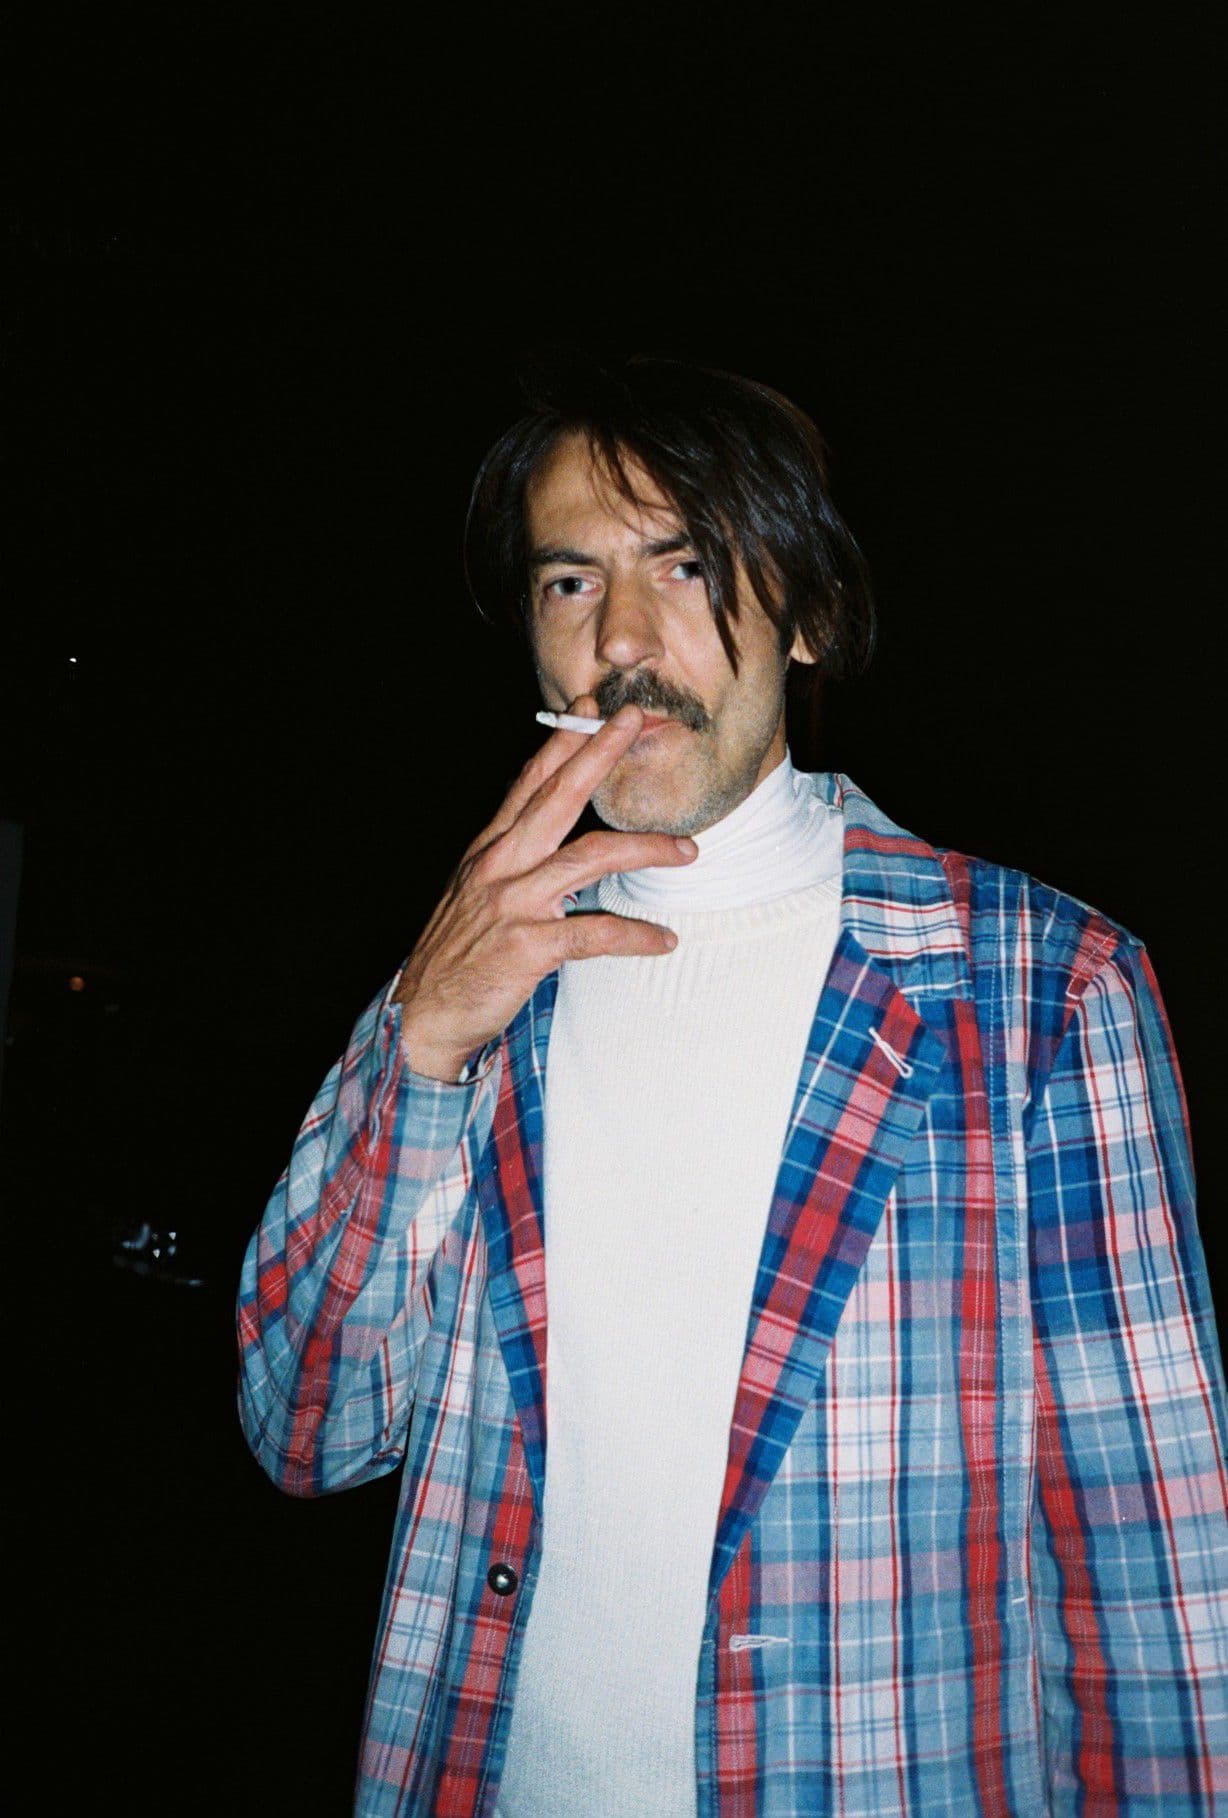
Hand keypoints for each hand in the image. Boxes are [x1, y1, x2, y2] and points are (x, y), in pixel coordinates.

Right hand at [393, 696, 696, 1080]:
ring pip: (591, 857)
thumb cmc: (457, 954)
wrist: (424, 1013)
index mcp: (489, 850)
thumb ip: (510, 858)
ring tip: (687, 850)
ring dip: (646, 849)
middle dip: (598, 755)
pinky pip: (596, 932)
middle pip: (558, 797)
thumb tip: (548, 830)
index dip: (560, 744)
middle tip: (633, 723)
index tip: (590, 713)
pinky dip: (636, 935)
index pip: (529, 784)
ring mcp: (514, 903)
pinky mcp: (528, 946)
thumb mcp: (475, 891)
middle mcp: (500, 866)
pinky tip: (663, 939)